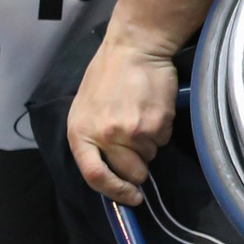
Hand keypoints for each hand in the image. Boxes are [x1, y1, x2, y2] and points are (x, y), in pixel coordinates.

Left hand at [68, 24, 182, 204]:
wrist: (135, 46)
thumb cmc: (108, 74)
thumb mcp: (85, 107)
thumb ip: (92, 138)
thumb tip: (110, 170)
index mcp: (80, 132)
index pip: (94, 176)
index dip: (114, 192)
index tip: (130, 197)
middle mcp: (105, 136)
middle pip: (130, 173)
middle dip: (138, 167)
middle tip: (138, 144)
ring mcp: (133, 131)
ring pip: (149, 156)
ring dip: (149, 143)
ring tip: (142, 115)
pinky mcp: (157, 124)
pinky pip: (163, 140)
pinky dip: (162, 129)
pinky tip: (153, 108)